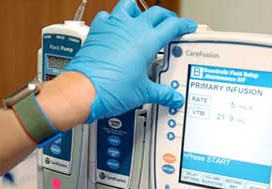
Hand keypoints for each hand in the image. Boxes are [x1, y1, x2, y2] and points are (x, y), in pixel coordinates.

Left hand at [64, 0, 196, 122]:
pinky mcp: (98, 31)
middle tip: (170, 24)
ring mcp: (113, 26)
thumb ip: (161, 93)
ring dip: (139, 10)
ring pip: (130, 5)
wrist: (84, 90)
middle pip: (155, 12)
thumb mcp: (142, 92)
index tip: (187, 27)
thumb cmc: (110, 89)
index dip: (184, 25)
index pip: (173, 25)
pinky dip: (113, 19)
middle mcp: (131, 28)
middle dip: (166, 17)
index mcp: (148, 40)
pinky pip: (107, 16)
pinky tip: (115, 27)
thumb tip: (172, 97)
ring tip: (143, 19)